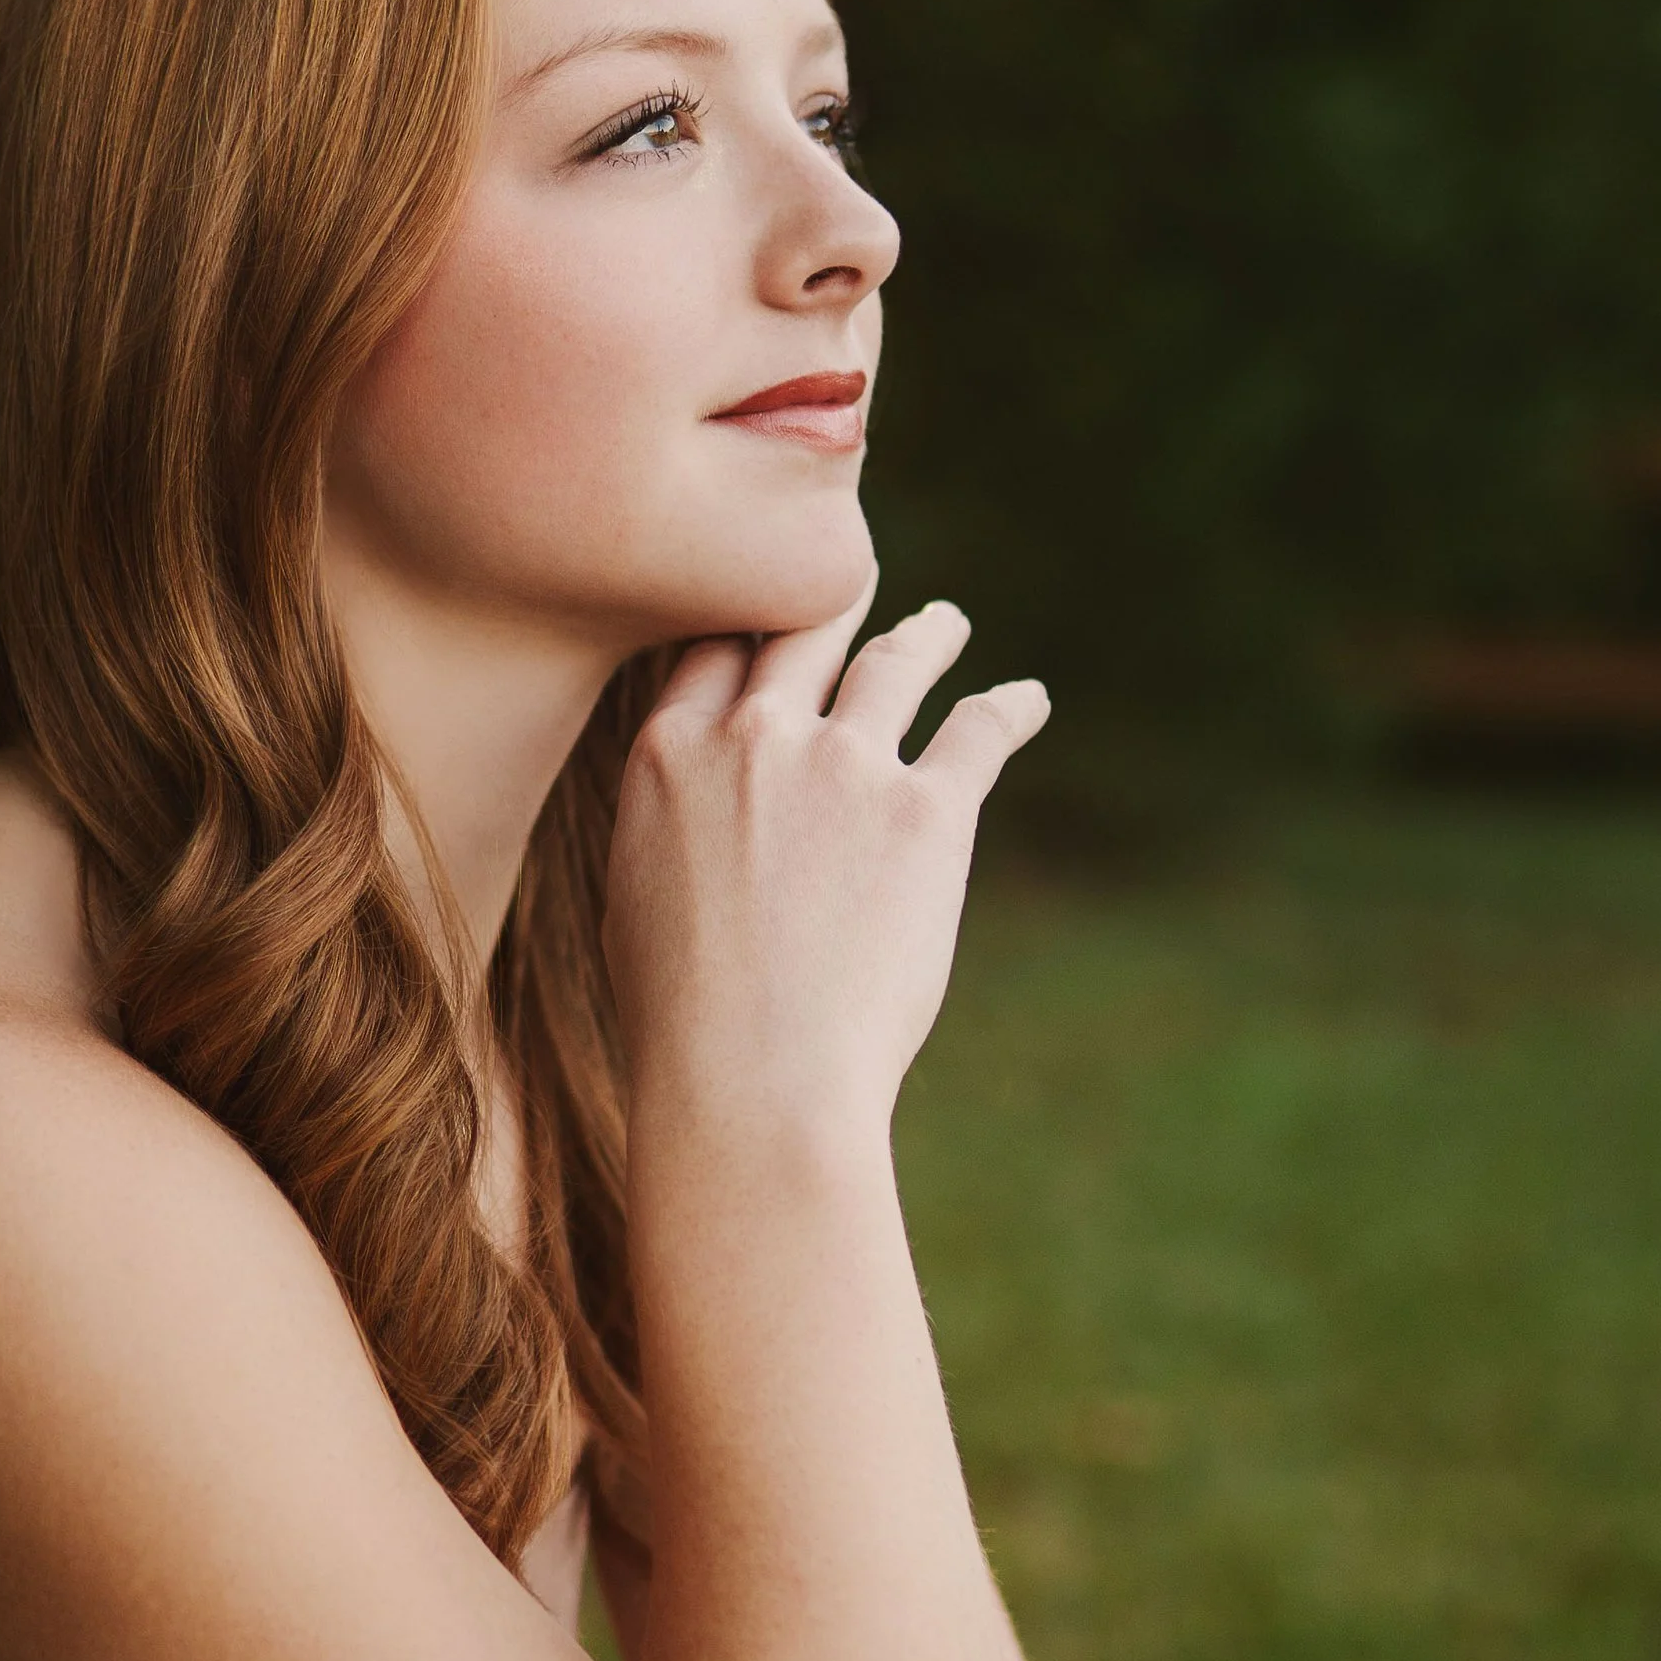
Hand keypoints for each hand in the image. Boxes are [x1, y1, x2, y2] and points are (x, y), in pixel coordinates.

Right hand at [603, 593, 1046, 1140]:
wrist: (753, 1078)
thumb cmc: (680, 1021)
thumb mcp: (631, 900)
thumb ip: (664, 824)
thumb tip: (684, 808)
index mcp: (668, 757)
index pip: (712, 651)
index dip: (743, 621)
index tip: (765, 609)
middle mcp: (757, 736)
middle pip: (800, 630)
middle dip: (828, 598)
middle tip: (851, 581)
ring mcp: (846, 765)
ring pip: (896, 661)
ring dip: (927, 634)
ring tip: (945, 624)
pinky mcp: (928, 810)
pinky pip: (981, 730)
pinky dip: (1011, 708)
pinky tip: (1029, 701)